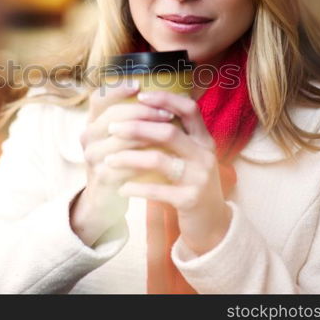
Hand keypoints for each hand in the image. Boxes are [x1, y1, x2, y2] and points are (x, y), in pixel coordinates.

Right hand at [70, 81, 176, 245]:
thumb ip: (135, 119)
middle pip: (113, 115)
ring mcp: (92, 157)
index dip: (117, 89)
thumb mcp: (123, 139)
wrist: (105, 200)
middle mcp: (87, 136)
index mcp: (92, 122)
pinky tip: (163, 155)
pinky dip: (145, 157)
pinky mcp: (101, 176)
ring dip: (148, 134)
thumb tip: (165, 96)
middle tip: (167, 113)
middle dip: (143, 112)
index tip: (139, 85)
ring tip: (171, 132)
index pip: (99, 98)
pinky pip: (125, 163)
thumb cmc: (121, 163)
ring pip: (121, 138)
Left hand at [102, 90, 232, 254]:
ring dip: (129, 158)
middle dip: (136, 128)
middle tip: (112, 129)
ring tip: (109, 159)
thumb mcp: (190, 157)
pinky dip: (136, 188)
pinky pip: (157, 190)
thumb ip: (174, 137)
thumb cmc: (191, 184)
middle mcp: (204, 155)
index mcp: (203, 140)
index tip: (140, 95)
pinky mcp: (190, 200)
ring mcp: (199, 177)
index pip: (189, 109)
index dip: (166, 99)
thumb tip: (142, 111)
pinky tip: (121, 188)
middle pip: (169, 131)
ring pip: (159, 160)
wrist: (211, 223)